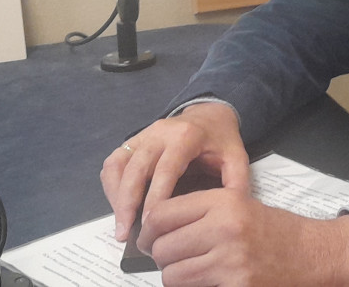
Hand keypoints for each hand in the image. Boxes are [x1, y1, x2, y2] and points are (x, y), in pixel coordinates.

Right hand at [100, 103, 249, 241]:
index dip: (155, 198)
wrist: (209, 114)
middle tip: (127, 233)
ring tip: (121, 226)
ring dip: (116, 197)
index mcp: (186, 136)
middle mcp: (160, 133)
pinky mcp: (132, 141)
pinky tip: (118, 207)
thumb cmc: (221, 140)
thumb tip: (229, 215)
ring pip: (119, 166)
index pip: (165, 170)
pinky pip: (114, 163)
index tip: (150, 224)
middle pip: (136, 169)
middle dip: (128, 203)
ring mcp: (143, 135)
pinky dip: (111, 186)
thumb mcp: (236, 157)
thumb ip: (236, 183)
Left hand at [142, 189, 348, 286]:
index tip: (148, 240)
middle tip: (173, 259)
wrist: (316, 254)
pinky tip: (211, 281)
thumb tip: (154, 229)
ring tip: (193, 272)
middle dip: (162, 257)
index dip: (148, 231)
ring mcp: (231, 261)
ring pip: (172, 275)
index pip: (161, 214)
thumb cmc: (277, 231)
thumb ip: (201, 213)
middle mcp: (225, 228)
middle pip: (162, 248)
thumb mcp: (241, 206)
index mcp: (224, 202)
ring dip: (177, 277)